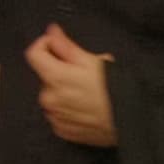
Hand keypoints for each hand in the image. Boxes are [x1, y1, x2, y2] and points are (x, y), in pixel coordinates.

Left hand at [26, 27, 114, 146]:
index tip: (59, 44)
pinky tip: (86, 108)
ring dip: (64, 91)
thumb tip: (51, 32)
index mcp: (55, 77)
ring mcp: (54, 116)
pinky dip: (68, 108)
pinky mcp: (61, 130)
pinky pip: (58, 114)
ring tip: (88, 93)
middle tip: (85, 74)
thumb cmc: (115, 89)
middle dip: (61, 71)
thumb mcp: (94, 61)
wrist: (130, 121)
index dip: (46, 44)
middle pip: (46, 76)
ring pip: (52, 96)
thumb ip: (67, 46)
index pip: (33, 53)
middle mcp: (48, 98)